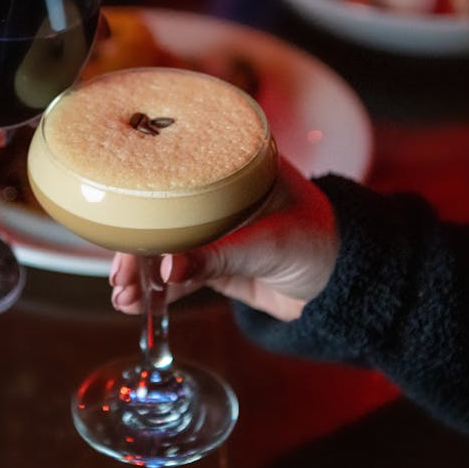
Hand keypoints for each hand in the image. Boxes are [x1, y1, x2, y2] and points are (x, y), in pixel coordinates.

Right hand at [109, 158, 339, 321]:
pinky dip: (158, 289)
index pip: (176, 173)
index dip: (142, 198)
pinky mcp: (217, 263)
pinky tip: (135, 304)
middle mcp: (219, 192)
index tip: (120, 225)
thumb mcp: (272, 244)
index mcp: (236, 163)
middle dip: (136, 246)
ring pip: (167, 248)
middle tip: (119, 275)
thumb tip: (165, 268)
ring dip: (142, 272)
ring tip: (123, 296)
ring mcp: (216, 229)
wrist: (349, 287)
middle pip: (163, 214)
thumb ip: (220, 256)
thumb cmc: (326, 244)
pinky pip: (180, 274)